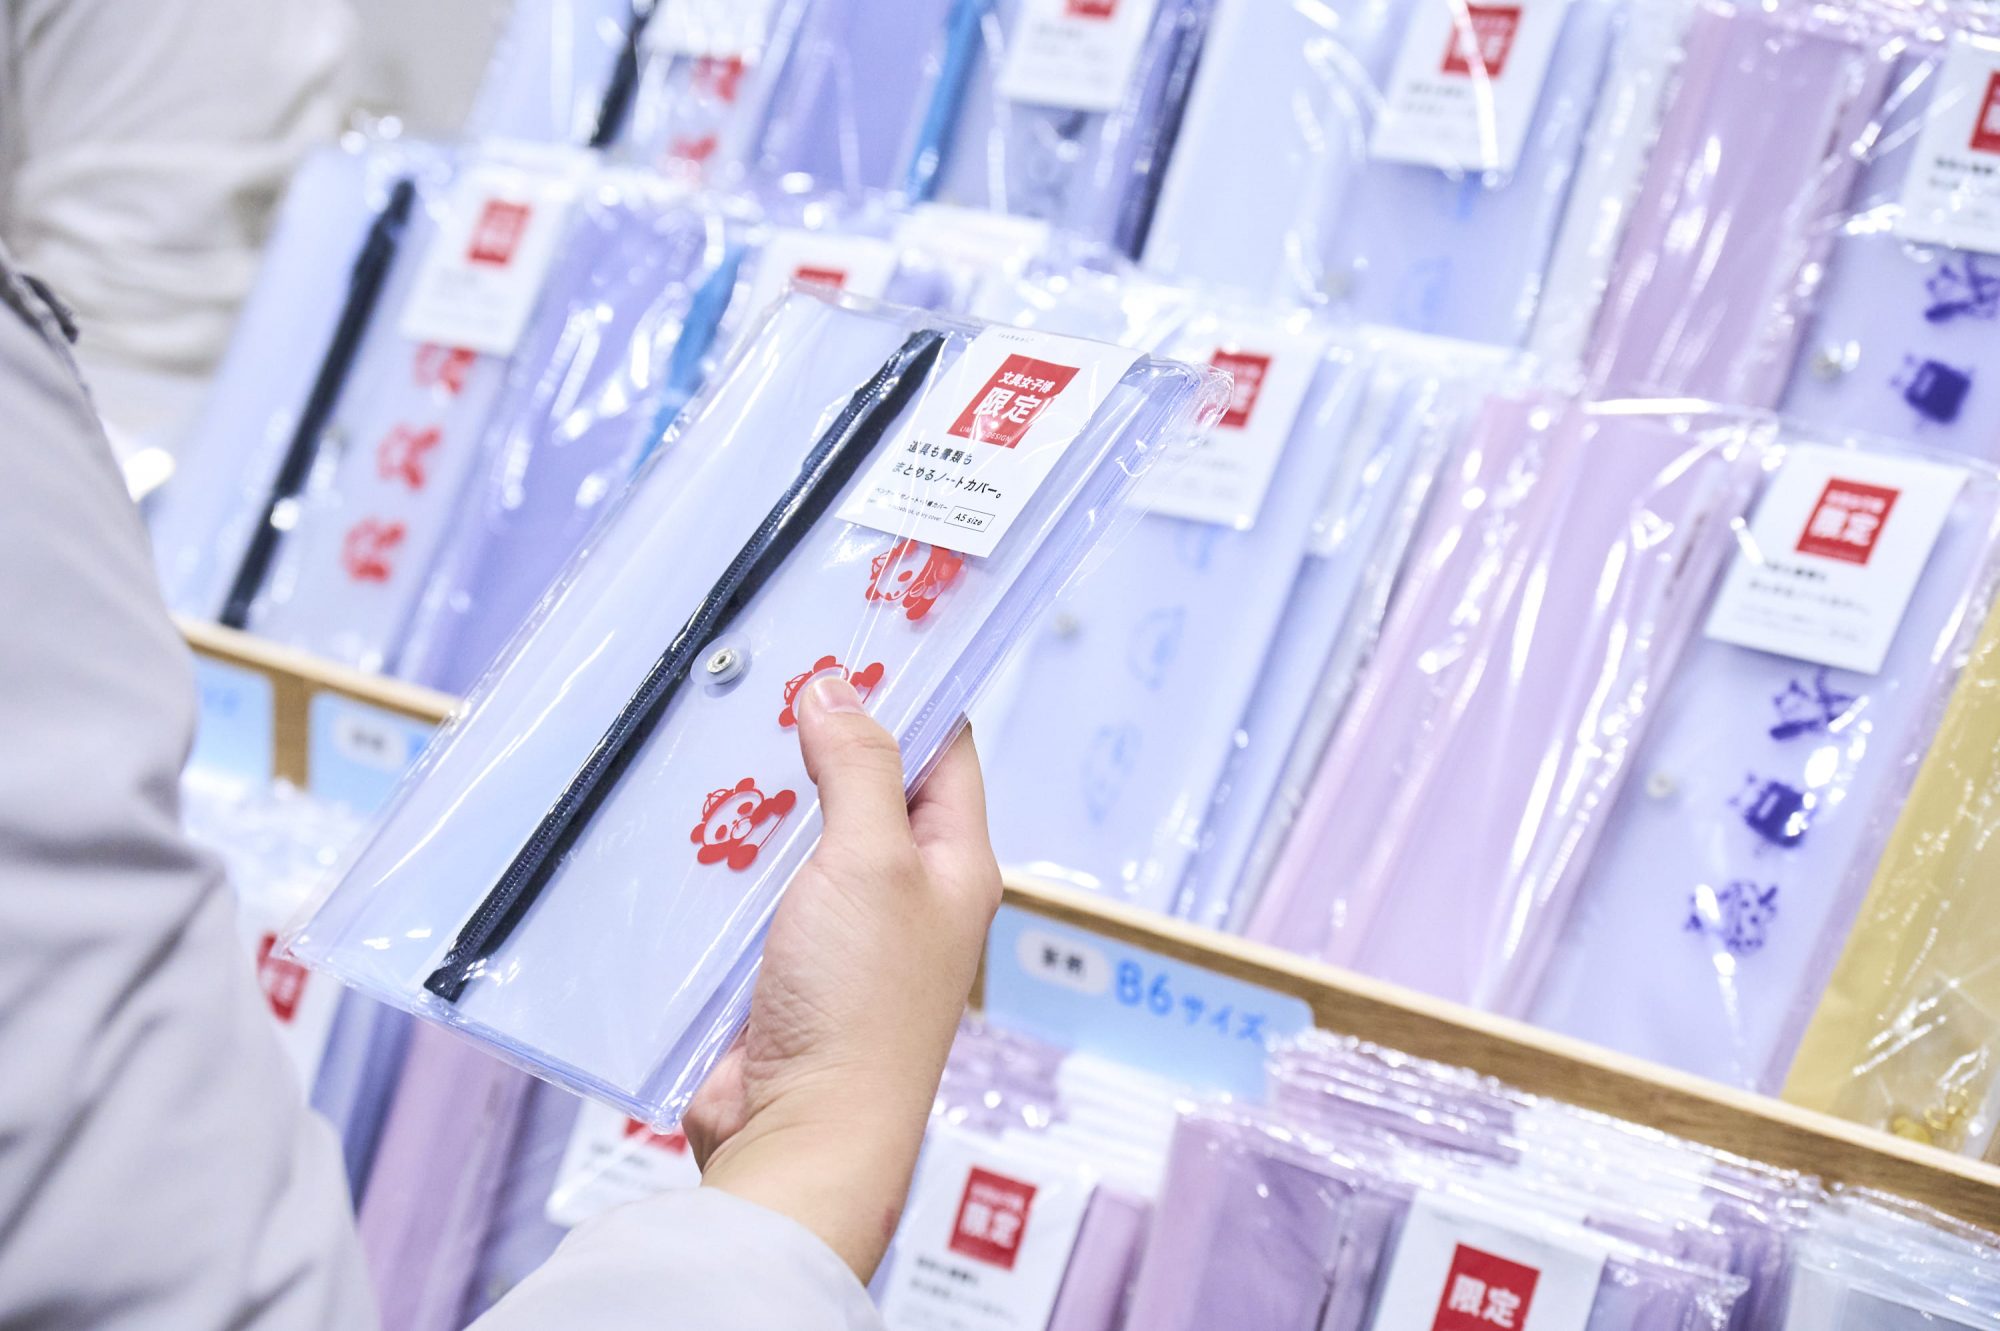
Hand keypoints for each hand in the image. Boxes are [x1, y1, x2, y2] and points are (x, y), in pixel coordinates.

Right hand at [685, 672, 1002, 1280]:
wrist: (801, 1136)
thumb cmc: (862, 1007)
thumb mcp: (872, 861)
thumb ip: (858, 769)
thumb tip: (837, 690)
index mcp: (954, 863)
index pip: (943, 749)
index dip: (907, 690)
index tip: (854, 636)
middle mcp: (902, 892)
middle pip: (861, 786)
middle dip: (812, 738)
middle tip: (760, 678)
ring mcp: (836, 929)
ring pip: (795, 835)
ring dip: (756, 801)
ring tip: (709, 739)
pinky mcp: (774, 964)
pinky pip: (746, 891)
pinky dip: (718, 861)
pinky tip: (680, 824)